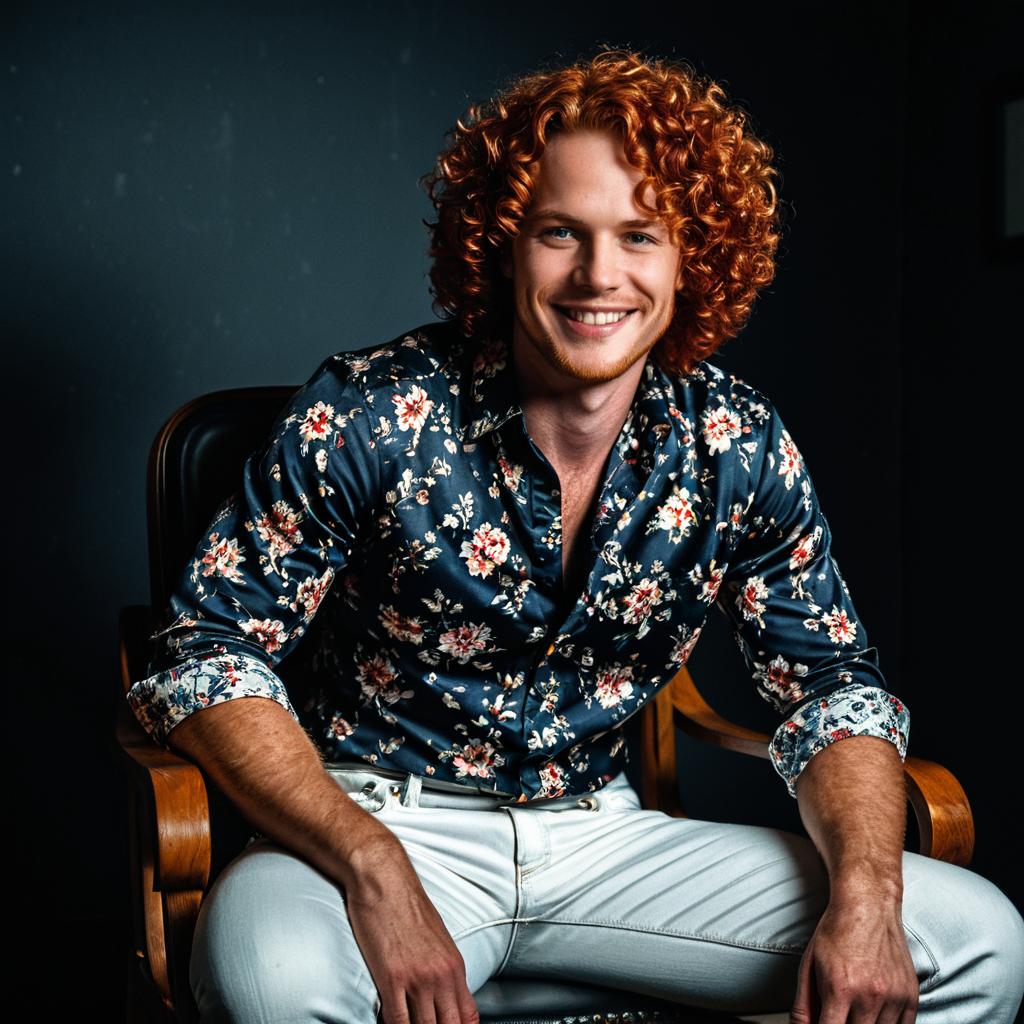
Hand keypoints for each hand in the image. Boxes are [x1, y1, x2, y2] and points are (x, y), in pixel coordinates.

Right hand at [343, 826, 479, 1023]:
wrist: (385, 879)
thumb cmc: (408, 905)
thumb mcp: (437, 938)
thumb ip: (443, 970)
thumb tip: (444, 998)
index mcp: (455, 966)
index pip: (468, 1018)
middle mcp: (441, 975)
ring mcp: (417, 978)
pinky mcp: (391, 977)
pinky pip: (397, 1021)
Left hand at [791, 897, 918, 1023]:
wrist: (867, 904)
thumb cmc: (836, 931)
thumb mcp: (809, 964)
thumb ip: (804, 1003)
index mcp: (840, 989)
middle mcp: (869, 996)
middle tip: (840, 1013)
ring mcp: (893, 997)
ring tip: (856, 1010)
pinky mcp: (910, 995)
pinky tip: (875, 1014)